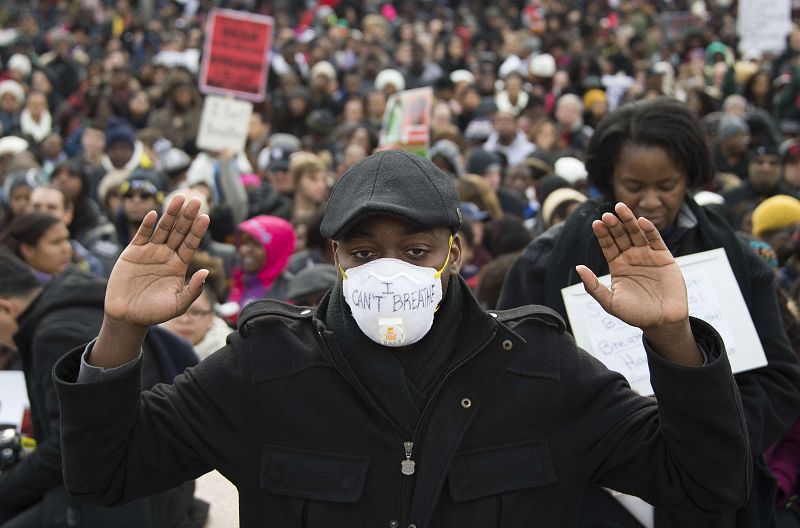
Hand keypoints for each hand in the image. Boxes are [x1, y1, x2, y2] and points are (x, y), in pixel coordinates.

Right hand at [104, 195, 209, 328]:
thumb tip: (206, 272)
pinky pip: (142, 236)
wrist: (127, 316)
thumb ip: (193, 290)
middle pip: (179, 231)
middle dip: (187, 216)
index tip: (206, 217)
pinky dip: (147, 226)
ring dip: (170, 214)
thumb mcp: (178, 304)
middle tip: (197, 200)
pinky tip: (154, 215)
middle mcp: (166, 255)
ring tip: (179, 198)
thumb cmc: (155, 312)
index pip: (191, 244)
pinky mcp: (133, 253)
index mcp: (179, 265)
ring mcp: (150, 252)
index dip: (198, 231)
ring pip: (162, 229)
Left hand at [576, 202, 686, 330]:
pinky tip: (641, 221)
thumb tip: (578, 268)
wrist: (662, 323)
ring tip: (621, 209)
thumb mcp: (609, 302)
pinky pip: (656, 240)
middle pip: (621, 235)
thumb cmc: (635, 314)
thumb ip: (593, 286)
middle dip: (614, 225)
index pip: (608, 245)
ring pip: (637, 234)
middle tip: (607, 215)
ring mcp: (648, 256)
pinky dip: (650, 230)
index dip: (603, 234)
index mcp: (618, 265)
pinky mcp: (664, 258)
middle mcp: (632, 257)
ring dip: (629, 221)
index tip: (596, 223)